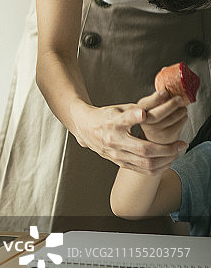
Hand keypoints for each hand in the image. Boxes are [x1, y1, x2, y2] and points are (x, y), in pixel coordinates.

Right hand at [72, 96, 186, 174]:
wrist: (85, 128)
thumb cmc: (106, 116)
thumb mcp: (119, 108)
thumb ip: (139, 108)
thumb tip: (163, 97)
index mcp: (112, 123)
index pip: (124, 121)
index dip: (134, 117)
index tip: (143, 113)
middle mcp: (113, 141)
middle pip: (143, 150)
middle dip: (167, 149)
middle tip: (182, 144)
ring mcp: (116, 154)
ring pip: (145, 164)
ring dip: (166, 160)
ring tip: (178, 152)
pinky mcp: (119, 162)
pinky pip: (142, 170)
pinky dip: (158, 167)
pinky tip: (168, 161)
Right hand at [138, 90, 188, 144]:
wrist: (155, 136)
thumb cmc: (154, 116)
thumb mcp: (149, 106)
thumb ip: (154, 99)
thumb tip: (166, 91)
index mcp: (139, 110)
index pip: (145, 105)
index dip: (154, 99)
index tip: (164, 92)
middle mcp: (144, 122)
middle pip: (158, 114)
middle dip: (171, 105)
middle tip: (179, 99)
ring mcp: (154, 131)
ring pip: (172, 118)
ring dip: (181, 111)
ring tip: (182, 109)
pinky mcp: (165, 136)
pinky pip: (179, 124)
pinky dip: (184, 118)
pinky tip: (181, 117)